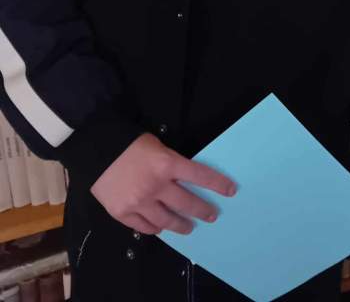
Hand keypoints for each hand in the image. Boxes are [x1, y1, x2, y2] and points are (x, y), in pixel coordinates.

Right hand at [90, 133, 236, 235]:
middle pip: (186, 203)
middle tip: (212, 216)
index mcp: (167, 164)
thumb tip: (183, 179)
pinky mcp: (123, 213)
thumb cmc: (130, 143)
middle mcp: (156, 186)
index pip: (200, 176)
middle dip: (203, 210)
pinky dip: (155, 228)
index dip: (218, 184)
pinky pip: (144, 227)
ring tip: (189, 227)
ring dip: (181, 225)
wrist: (97, 149)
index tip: (230, 191)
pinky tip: (160, 227)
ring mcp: (139, 202)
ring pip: (167, 221)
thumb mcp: (158, 146)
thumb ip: (171, 164)